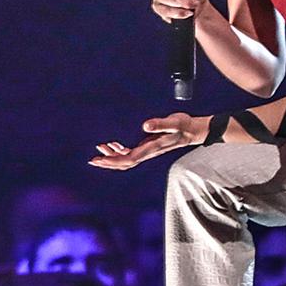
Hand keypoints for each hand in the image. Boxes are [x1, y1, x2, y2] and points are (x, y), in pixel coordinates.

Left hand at [88, 113, 209, 169]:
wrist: (193, 130)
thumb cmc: (184, 125)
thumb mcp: (174, 122)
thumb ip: (160, 124)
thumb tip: (145, 125)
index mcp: (151, 148)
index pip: (129, 159)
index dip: (114, 160)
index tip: (100, 159)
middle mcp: (148, 152)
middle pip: (124, 163)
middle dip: (108, 163)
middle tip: (92, 161)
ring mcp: (147, 151)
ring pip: (126, 159)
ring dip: (111, 156)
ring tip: (99, 150)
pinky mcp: (148, 146)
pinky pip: (130, 153)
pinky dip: (119, 151)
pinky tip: (112, 145)